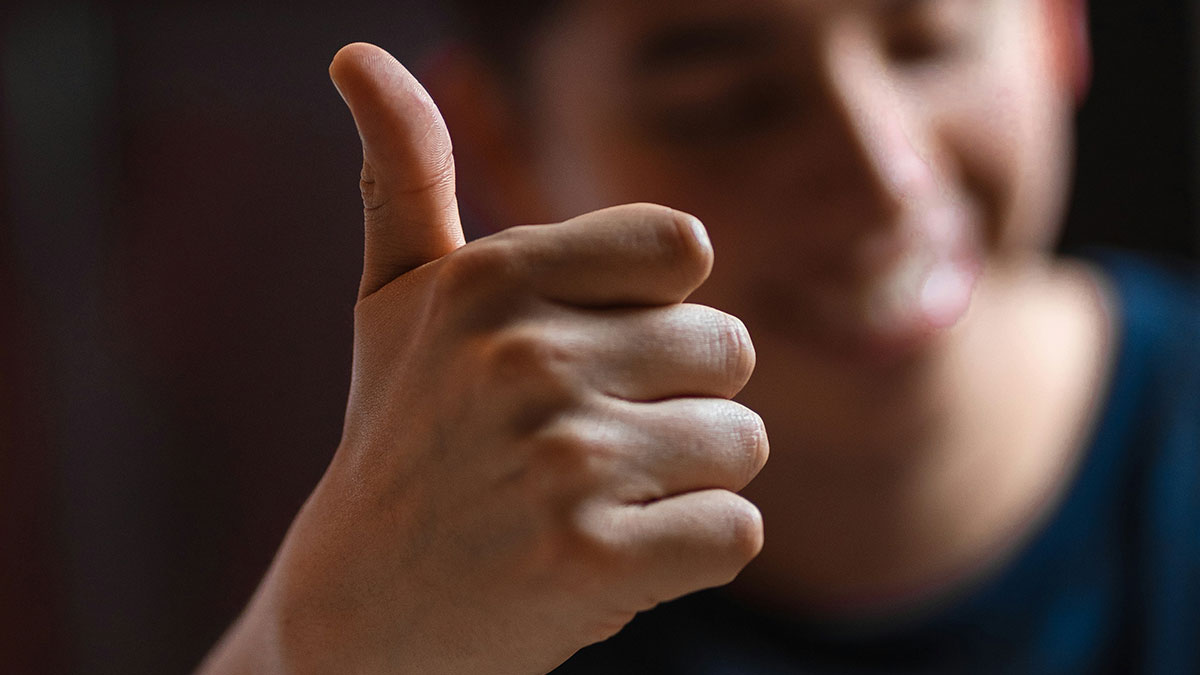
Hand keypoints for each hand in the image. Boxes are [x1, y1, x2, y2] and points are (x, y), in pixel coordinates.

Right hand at [199, 42, 766, 674]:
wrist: (363, 608)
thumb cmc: (402, 437)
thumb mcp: (393, 300)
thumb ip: (404, 173)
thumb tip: (357, 51)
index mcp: (494, 277)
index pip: (685, 250)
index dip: (661, 310)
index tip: (597, 353)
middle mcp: (525, 355)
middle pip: (729, 349)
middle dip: (679, 402)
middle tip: (588, 446)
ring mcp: (559, 461)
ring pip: (742, 444)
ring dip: (688, 482)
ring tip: (594, 503)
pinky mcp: (591, 563)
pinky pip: (736, 532)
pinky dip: (696, 552)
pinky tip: (616, 557)